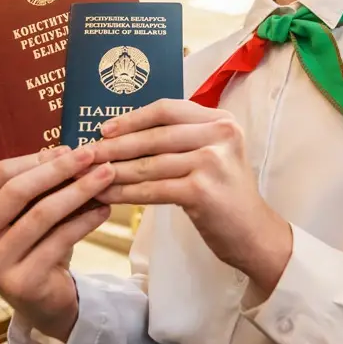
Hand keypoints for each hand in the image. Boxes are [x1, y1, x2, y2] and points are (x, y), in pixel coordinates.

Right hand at [0, 145, 114, 342]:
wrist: (42, 302)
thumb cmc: (32, 247)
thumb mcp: (26, 213)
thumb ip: (38, 185)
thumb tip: (69, 152)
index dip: (36, 159)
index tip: (69, 150)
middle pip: (16, 192)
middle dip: (58, 170)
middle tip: (90, 155)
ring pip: (40, 215)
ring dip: (78, 191)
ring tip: (105, 177)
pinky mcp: (19, 285)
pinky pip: (59, 240)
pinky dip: (85, 220)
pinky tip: (103, 208)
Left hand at [91, 99, 292, 296]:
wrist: (254, 234)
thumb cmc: (225, 194)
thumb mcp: (211, 154)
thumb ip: (180, 139)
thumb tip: (124, 134)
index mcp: (221, 120)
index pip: (168, 109)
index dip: (133, 118)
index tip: (105, 128)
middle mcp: (220, 134)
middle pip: (156, 135)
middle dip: (117, 145)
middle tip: (88, 153)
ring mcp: (213, 161)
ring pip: (151, 163)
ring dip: (115, 171)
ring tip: (90, 176)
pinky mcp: (202, 190)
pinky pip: (153, 189)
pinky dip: (126, 193)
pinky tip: (106, 197)